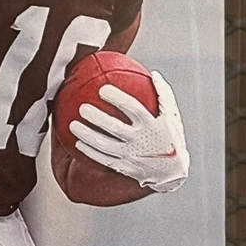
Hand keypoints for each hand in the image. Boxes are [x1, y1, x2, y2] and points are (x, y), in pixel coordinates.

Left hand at [69, 72, 188, 193]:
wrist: (173, 172)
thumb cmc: (171, 137)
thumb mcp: (172, 116)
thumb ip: (163, 95)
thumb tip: (153, 73)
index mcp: (153, 126)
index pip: (134, 109)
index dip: (118, 99)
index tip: (102, 89)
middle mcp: (141, 141)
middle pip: (115, 128)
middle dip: (97, 118)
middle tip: (82, 108)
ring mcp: (132, 156)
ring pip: (105, 146)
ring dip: (87, 136)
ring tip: (72, 125)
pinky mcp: (125, 168)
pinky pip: (104, 160)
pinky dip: (90, 152)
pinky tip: (77, 143)